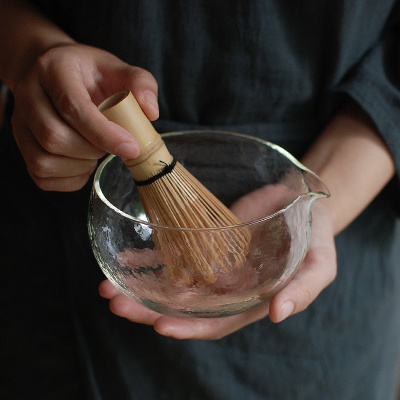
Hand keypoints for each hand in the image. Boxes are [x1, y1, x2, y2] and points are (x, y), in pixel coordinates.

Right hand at [11, 43, 158, 190]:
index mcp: (54, 69)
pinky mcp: (22, 146)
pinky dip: (70, 178)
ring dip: (80, 166)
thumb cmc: (90, 75)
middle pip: (53, 136)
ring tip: (96, 152)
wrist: (55, 75)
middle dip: (92, 150)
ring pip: (43, 161)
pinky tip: (84, 163)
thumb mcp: (118, 69)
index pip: (73, 107)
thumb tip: (151, 113)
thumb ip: (141, 83)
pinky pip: (41, 176)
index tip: (132, 148)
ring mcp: (20, 123)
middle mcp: (29, 95)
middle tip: (111, 144)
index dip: (105, 134)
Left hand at [99, 186, 336, 339]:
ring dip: (140, 286)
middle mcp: (226, 289)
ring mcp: (212, 266)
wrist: (300, 205)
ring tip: (107, 287)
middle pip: (183, 307)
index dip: (189, 328)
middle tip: (116, 303)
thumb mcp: (319, 265)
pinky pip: (173, 253)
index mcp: (250, 301)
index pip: (216, 322)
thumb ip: (303, 290)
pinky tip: (125, 260)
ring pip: (172, 283)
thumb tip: (278, 314)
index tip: (159, 325)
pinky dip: (148, 259)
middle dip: (148, 309)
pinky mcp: (203, 242)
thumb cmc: (314, 237)